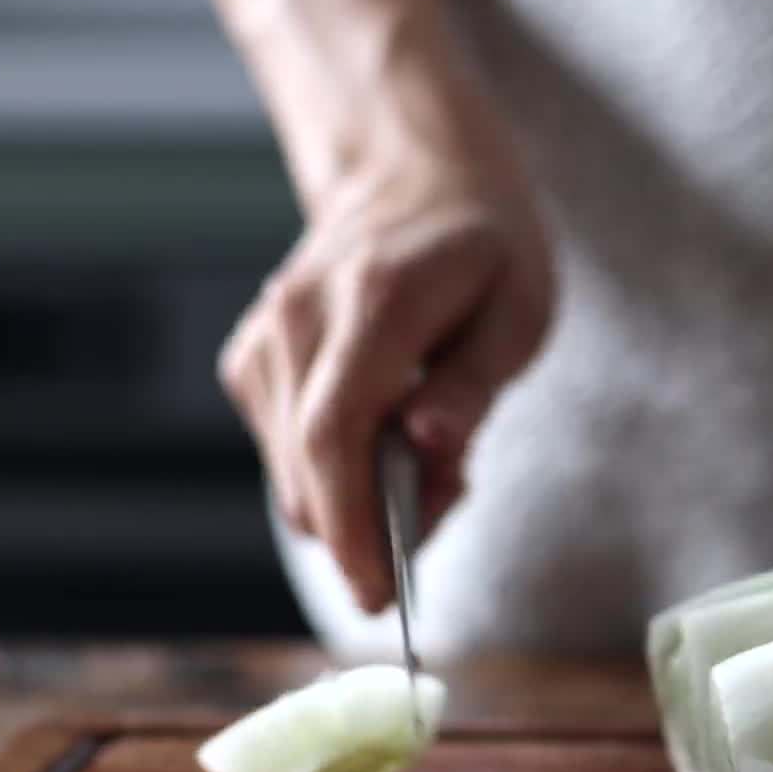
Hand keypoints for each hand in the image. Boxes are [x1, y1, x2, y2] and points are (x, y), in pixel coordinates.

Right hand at [218, 154, 551, 612]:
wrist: (413, 173)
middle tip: (444, 518)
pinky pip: (288, 451)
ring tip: (434, 461)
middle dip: (368, 533)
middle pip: (306, 468)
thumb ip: (474, 386)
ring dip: (360, 502)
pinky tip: (393, 441)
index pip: (337, 436)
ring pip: (292, 472)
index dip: (354, 528)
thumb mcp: (519, 309)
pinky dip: (337, 475)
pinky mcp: (253, 360)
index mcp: (373, 302)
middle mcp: (300, 319)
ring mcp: (266, 337)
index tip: (381, 598)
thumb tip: (429, 449)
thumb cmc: (484, 246)